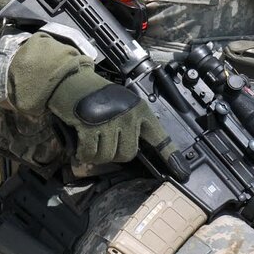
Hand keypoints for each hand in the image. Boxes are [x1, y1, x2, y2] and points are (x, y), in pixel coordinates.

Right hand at [8, 33, 179, 167]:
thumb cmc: (96, 94)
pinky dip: (83, 153)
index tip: (182, 172)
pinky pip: (90, 154)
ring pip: (108, 156)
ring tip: (91, 139)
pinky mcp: (89, 127)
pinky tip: (80, 143)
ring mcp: (108, 121)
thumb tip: (133, 150)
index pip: (159, 136)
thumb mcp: (122, 103)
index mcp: (139, 110)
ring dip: (97, 154)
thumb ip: (131, 123)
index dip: (170, 156)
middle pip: (128, 154)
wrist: (72, 81)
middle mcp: (127, 115)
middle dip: (115, 153)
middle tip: (104, 141)